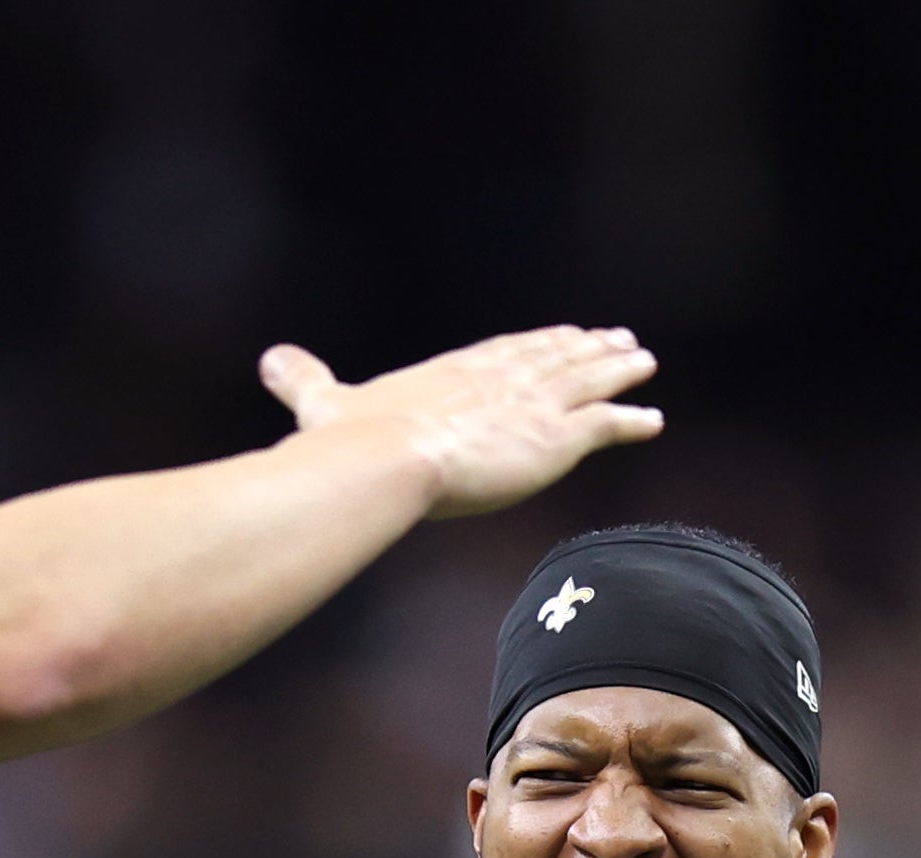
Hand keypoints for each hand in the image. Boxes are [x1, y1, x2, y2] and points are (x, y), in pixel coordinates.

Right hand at [261, 324, 662, 520]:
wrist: (387, 459)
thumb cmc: (353, 439)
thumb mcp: (324, 404)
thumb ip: (304, 379)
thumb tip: (267, 358)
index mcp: (454, 371)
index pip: (505, 350)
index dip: (535, 343)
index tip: (558, 336)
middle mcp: (501, 379)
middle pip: (553, 356)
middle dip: (584, 347)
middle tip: (613, 338)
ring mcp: (532, 406)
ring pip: (587, 380)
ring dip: (617, 371)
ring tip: (643, 362)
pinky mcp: (555, 438)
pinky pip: (604, 425)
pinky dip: (631, 420)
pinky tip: (653, 420)